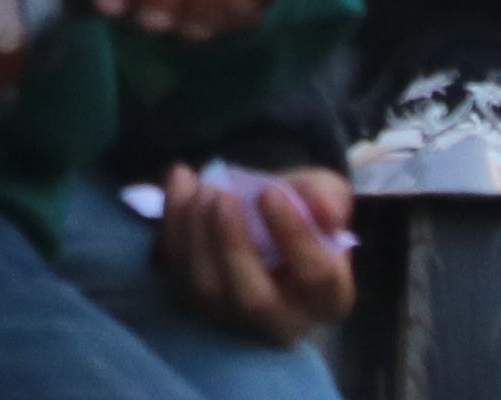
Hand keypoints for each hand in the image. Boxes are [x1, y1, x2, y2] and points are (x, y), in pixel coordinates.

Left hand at [155, 165, 356, 343]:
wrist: (264, 218)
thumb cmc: (303, 212)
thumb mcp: (325, 194)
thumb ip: (327, 198)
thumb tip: (324, 211)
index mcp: (328, 297)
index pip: (316, 276)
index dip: (293, 234)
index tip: (270, 192)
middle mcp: (282, 319)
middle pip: (254, 299)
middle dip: (233, 243)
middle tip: (223, 194)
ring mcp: (234, 316)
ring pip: (207, 289)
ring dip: (197, 230)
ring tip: (202, 185)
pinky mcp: (196, 302)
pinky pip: (175, 270)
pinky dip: (172, 222)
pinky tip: (182, 180)